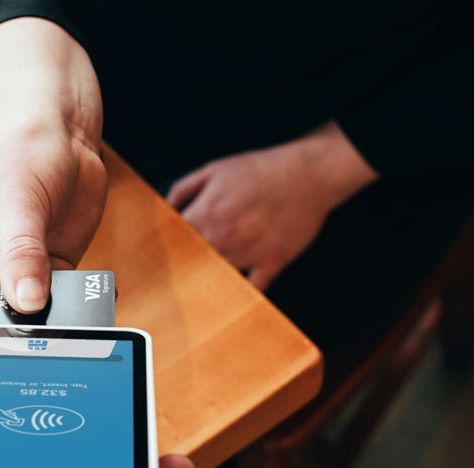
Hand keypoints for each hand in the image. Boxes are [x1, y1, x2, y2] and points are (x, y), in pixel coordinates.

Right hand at [0, 19, 105, 339]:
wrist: (61, 131)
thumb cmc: (21, 149)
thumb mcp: (18, 200)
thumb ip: (22, 254)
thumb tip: (28, 304)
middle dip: (10, 326)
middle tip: (42, 318)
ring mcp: (12, 272)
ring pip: (22, 319)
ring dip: (46, 319)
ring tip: (69, 304)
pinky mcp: (48, 272)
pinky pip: (57, 305)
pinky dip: (73, 307)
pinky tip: (90, 296)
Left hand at [169, 122, 377, 289]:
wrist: (307, 174)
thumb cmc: (260, 170)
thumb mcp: (214, 169)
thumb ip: (183, 190)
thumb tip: (165, 211)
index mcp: (205, 213)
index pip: (173, 241)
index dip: (168, 246)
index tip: (165, 252)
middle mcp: (223, 237)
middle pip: (192, 263)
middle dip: (187, 264)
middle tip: (183, 269)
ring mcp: (249, 253)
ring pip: (218, 276)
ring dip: (212, 276)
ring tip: (206, 280)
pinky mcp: (272, 262)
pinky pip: (253, 289)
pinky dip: (244, 293)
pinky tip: (236, 292)